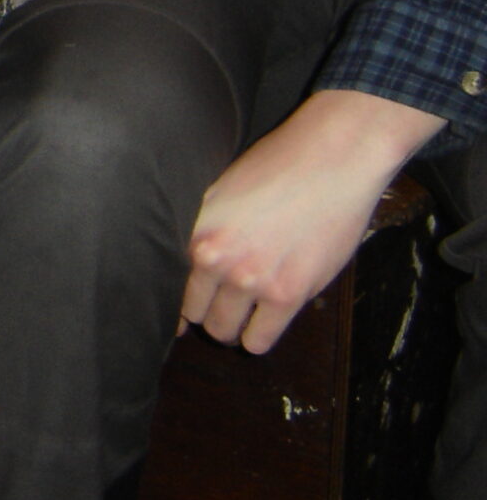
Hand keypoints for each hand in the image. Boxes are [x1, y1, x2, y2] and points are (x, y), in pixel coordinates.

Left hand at [183, 90, 443, 352]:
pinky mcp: (288, 294)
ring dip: (231, 327)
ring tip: (241, 314)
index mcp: (195, 230)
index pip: (168, 283)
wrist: (332, 158)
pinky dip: (258, 336)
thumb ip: (202, 227)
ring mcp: (250, 280)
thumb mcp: (220, 191)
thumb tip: (187, 256)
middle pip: (195, 313)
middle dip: (206, 311)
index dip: (174, 299)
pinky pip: (259, 340)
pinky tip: (263, 322)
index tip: (179, 311)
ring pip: (224, 331)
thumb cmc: (277, 166)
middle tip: (219, 306)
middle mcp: (214, 258)